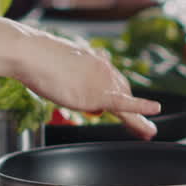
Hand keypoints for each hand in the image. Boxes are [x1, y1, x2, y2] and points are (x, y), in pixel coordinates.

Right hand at [0, 16, 160, 138]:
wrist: (31, 53)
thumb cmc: (36, 58)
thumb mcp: (57, 69)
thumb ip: (71, 80)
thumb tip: (74, 91)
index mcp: (94, 61)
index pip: (112, 80)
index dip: (123, 95)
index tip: (129, 105)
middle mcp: (102, 69)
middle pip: (122, 92)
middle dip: (133, 108)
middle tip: (142, 127)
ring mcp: (101, 81)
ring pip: (126, 102)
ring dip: (138, 119)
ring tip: (147, 132)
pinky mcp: (97, 93)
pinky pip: (125, 104)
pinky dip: (141, 108)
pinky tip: (154, 112)